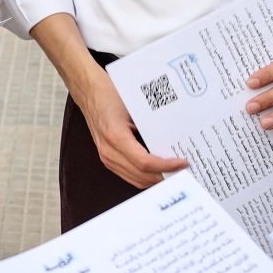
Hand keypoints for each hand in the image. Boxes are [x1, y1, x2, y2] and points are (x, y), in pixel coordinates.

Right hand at [73, 64, 186, 188]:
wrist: (89, 92)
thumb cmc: (110, 93)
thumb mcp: (134, 105)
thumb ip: (150, 124)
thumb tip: (175, 139)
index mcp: (115, 136)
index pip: (144, 162)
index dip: (166, 166)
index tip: (183, 163)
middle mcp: (108, 151)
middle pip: (142, 176)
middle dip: (164, 176)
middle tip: (184, 171)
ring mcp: (106, 157)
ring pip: (136, 180)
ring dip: (156, 179)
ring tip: (174, 172)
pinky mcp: (107, 158)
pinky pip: (129, 175)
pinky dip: (146, 176)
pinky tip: (159, 169)